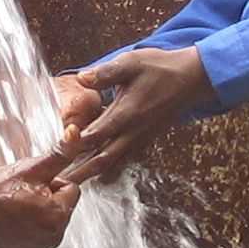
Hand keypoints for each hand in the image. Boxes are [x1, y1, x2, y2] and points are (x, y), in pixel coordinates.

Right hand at [0, 154, 79, 247]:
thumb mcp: (32, 168)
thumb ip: (60, 153)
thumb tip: (77, 133)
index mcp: (59, 216)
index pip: (70, 190)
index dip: (50, 182)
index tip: (29, 185)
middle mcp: (53, 239)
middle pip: (60, 209)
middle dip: (46, 200)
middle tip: (20, 197)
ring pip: (47, 225)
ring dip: (36, 216)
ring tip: (13, 209)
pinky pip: (32, 240)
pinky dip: (24, 233)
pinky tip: (7, 224)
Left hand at [55, 46, 213, 188]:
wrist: (192, 79)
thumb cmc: (161, 68)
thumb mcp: (132, 63)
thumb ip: (106, 73)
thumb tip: (81, 77)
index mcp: (126, 113)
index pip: (95, 135)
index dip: (75, 144)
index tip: (55, 153)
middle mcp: (132, 131)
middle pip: (101, 158)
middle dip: (79, 172)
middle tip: (58, 184)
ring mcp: (139, 137)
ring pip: (112, 161)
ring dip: (91, 173)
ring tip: (71, 184)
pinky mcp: (144, 138)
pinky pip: (122, 157)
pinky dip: (107, 167)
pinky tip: (95, 171)